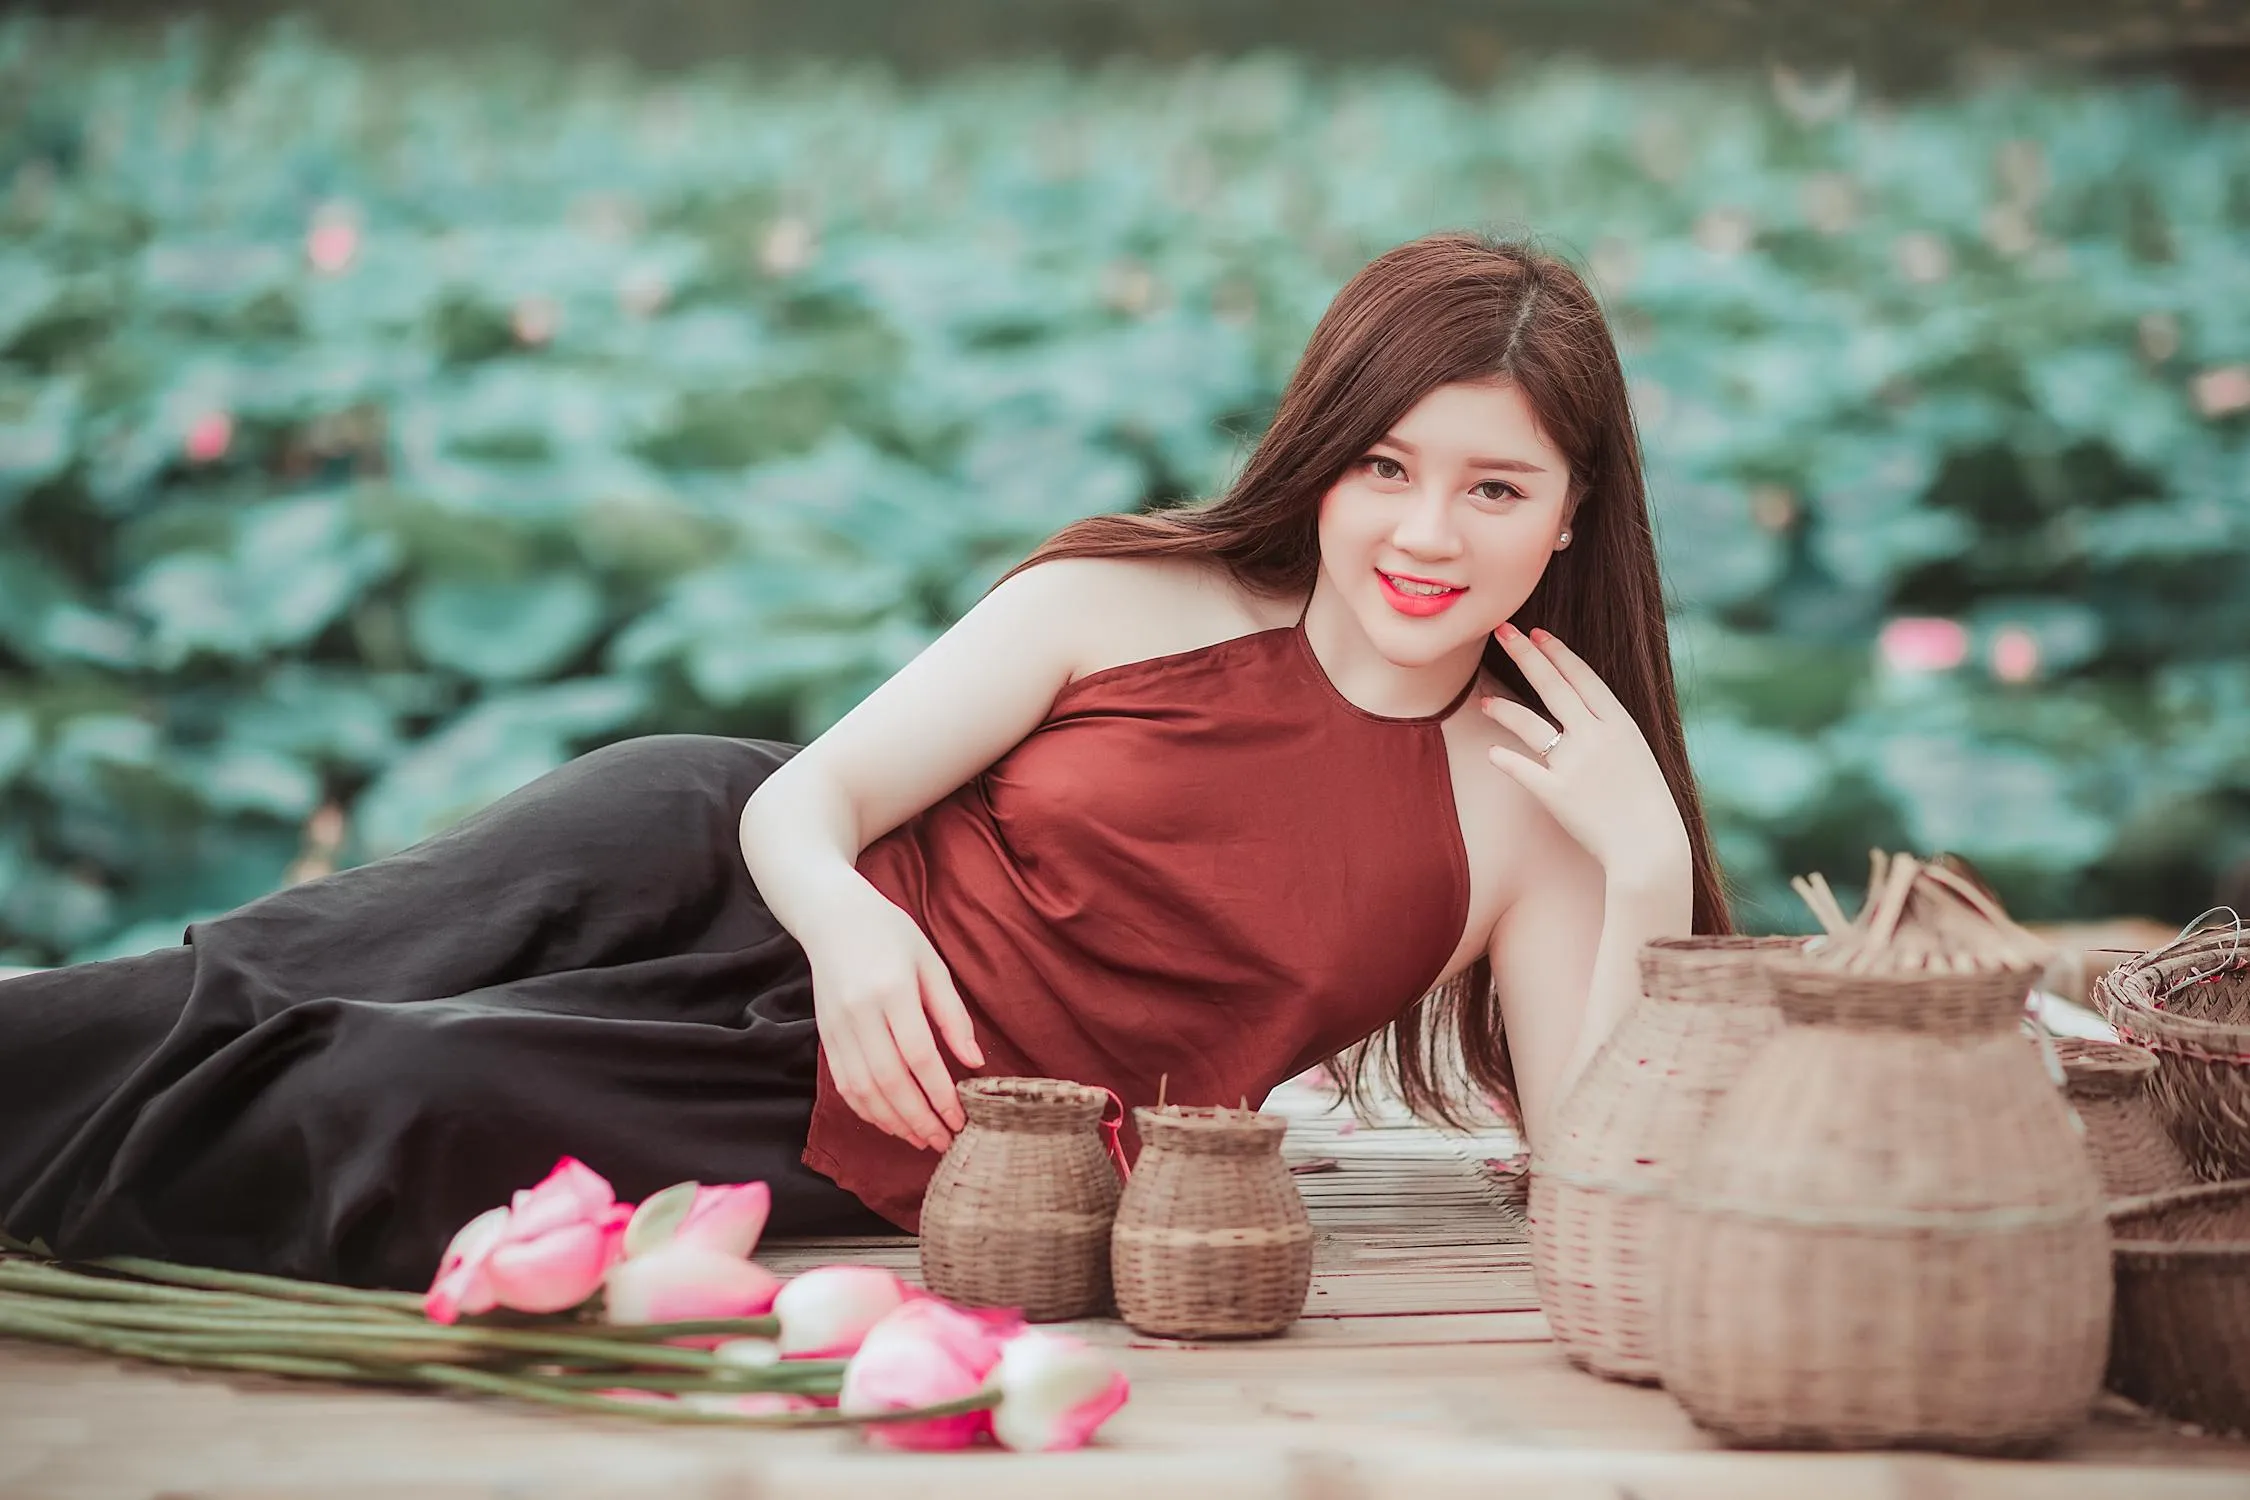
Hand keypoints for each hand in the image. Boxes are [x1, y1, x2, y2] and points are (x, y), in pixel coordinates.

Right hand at [804, 884, 984, 1152]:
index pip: (918, 1056)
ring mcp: (837, 1027)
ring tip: (920, 1139)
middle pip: (890, 1081)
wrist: (831, 917)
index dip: (940, 1094)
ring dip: (893, 1122)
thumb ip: (952, 1015)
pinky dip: (867, 1110)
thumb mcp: (931, 964)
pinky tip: (890, 1122)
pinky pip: (844, 1084)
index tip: (961, 1118)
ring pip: (863, 1090)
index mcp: (892, 990)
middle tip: (944, 1141)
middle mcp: (859, 1013)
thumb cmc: (890, 935)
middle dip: (919, 1119)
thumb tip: (974, 1062)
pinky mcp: (824, 1036)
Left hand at [1480, 622, 1691, 884]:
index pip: (1583, 678)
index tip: (1537, 632)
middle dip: (1526, 655)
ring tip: (1484, 700)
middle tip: (1502, 630)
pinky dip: (1506, 760)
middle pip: (1553, 687)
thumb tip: (1585, 715)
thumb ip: (1609, 732)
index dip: (1558, 653)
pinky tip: (1492, 751)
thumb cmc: (1646, 803)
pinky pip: (1523, 770)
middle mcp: (1596, 737)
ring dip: (1505, 709)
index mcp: (1620, 724)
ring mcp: (1574, 765)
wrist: (1651, 847)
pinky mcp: (1557, 795)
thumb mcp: (1636, 755)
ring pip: (1531, 725)